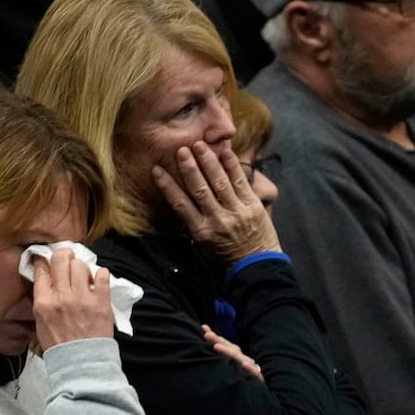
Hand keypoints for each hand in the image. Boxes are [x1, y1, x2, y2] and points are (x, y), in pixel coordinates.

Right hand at [32, 248, 114, 349]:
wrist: (81, 363)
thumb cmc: (60, 346)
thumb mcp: (40, 324)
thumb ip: (43, 302)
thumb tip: (46, 283)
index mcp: (43, 303)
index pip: (41, 270)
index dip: (44, 261)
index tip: (48, 261)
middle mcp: (61, 296)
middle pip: (61, 259)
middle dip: (64, 255)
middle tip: (68, 259)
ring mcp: (82, 297)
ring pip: (80, 264)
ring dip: (82, 267)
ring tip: (83, 275)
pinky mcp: (101, 301)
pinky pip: (102, 275)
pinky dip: (101, 275)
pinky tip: (98, 280)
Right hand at [152, 141, 279, 267]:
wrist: (257, 268)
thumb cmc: (227, 258)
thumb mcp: (204, 246)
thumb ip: (196, 222)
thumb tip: (184, 199)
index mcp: (201, 232)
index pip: (180, 204)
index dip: (168, 186)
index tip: (157, 170)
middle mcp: (217, 220)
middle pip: (199, 189)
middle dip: (189, 168)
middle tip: (181, 150)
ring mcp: (236, 212)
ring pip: (219, 182)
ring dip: (208, 162)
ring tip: (199, 145)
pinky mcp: (253, 206)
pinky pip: (240, 182)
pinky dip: (232, 166)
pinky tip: (225, 151)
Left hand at [203, 323, 262, 381]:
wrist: (254, 404)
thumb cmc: (237, 386)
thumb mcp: (226, 372)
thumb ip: (217, 359)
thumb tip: (202, 341)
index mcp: (236, 359)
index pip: (226, 345)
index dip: (215, 337)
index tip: (203, 328)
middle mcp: (244, 362)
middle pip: (232, 350)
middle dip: (219, 341)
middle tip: (207, 335)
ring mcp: (252, 371)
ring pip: (241, 359)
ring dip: (230, 353)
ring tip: (217, 347)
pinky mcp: (258, 381)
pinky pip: (255, 375)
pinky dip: (250, 369)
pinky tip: (244, 366)